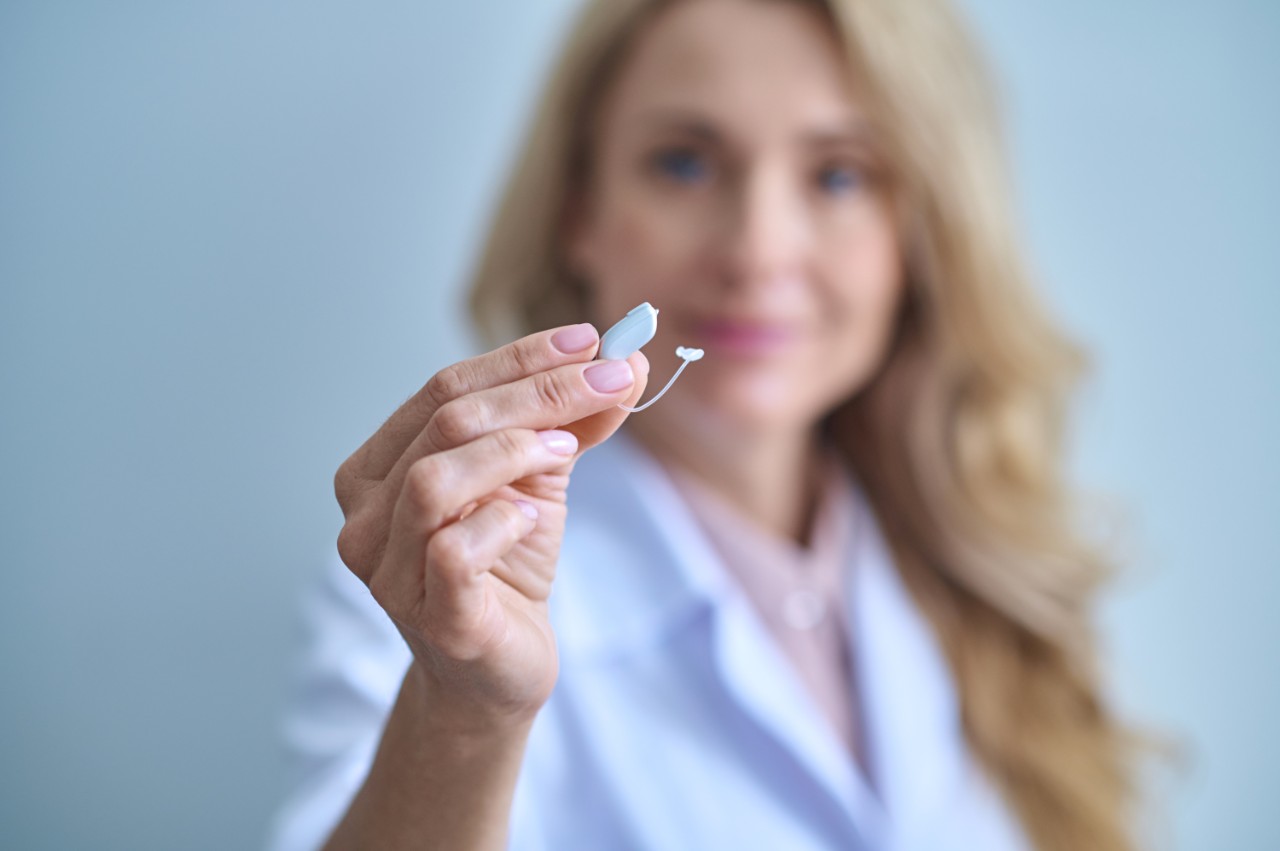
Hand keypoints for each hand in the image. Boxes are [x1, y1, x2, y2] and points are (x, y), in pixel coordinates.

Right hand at [333, 323, 648, 729]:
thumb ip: (569, 420)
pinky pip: (454, 550)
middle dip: (540, 390)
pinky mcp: (428, 615)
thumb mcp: (537, 479)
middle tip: (612, 378)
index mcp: (378, 467)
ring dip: (513, 449)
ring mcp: (386, 568)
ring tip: (566, 450)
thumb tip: (625, 361)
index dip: (521, 358)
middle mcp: (364, 513)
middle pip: (446, 421)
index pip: (444, 388)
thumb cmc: (505, 567)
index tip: (592, 340)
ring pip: (435, 479)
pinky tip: (532, 519)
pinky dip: (502, 521)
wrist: (499, 669)